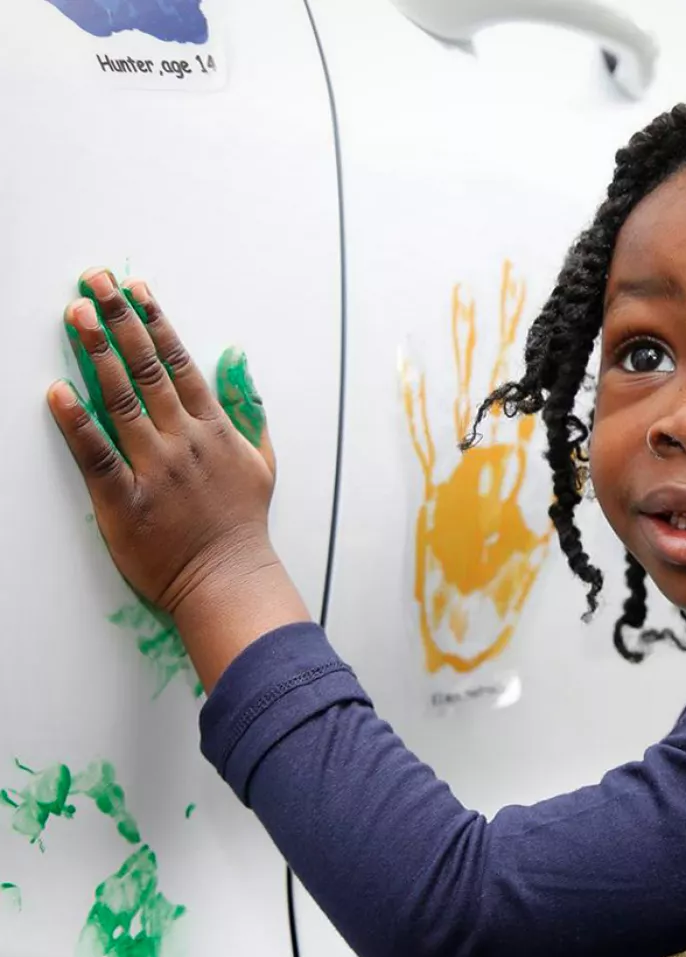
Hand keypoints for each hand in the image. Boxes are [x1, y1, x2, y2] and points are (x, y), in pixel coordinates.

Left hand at [48, 269, 310, 690]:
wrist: (229, 580)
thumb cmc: (242, 529)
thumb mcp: (263, 466)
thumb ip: (250, 417)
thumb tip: (241, 375)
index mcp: (213, 430)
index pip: (180, 363)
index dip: (155, 321)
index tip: (135, 290)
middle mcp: (184, 440)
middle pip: (147, 367)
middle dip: (119, 319)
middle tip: (94, 282)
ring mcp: (156, 468)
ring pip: (122, 398)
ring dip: (97, 351)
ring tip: (75, 313)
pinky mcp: (127, 499)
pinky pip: (96, 454)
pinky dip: (76, 421)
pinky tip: (57, 391)